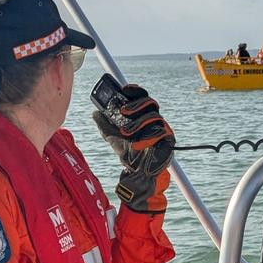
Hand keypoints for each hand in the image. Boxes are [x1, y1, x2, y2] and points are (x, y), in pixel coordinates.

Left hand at [93, 84, 174, 212]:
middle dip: (136, 104)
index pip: (141, 97)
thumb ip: (105, 125)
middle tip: (123, 111)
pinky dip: (148, 136)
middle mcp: (153, 120)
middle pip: (150, 103)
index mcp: (142, 116)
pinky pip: (161, 131)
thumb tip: (95, 113)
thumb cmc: (129, 154)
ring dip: (138, 123)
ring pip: (154, 116)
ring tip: (125, 132)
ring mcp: (162, 128)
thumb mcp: (113, 138)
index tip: (124, 88)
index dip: (135, 91)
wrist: (137, 173)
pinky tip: (138, 143)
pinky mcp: (168, 139)